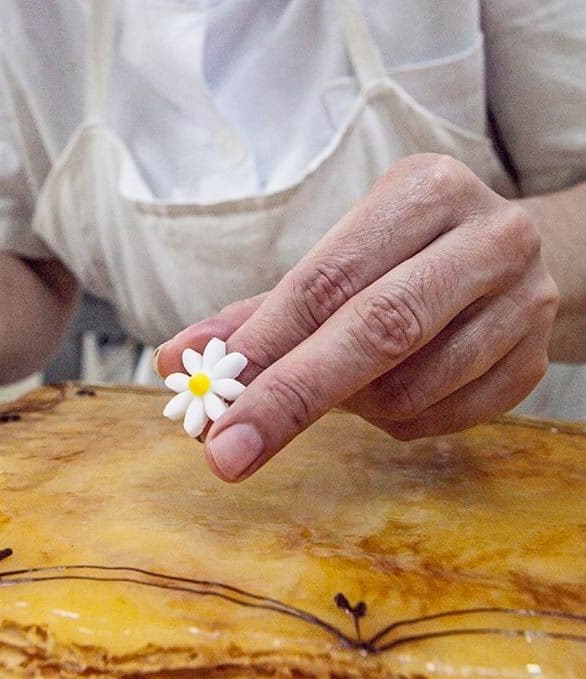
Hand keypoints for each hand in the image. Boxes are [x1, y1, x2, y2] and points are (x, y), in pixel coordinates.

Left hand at [156, 154, 558, 481]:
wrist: (505, 264)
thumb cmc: (396, 263)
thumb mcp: (332, 267)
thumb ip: (256, 316)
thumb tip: (176, 360)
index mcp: (425, 192)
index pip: (328, 280)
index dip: (264, 346)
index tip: (208, 402)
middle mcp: (489, 238)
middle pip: (379, 330)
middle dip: (290, 399)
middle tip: (226, 454)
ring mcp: (524, 302)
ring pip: (409, 389)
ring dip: (352, 406)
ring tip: (344, 381)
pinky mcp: (534, 360)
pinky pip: (440, 419)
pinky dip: (394, 422)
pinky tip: (390, 391)